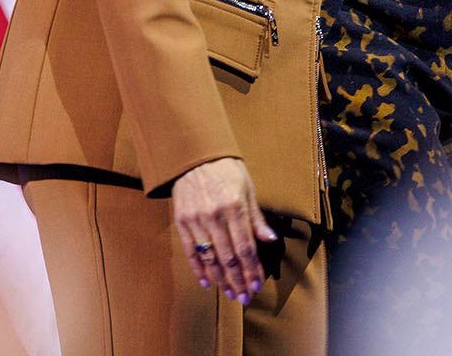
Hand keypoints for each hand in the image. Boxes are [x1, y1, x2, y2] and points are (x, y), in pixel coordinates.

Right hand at [171, 157, 276, 302]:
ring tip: (230, 293)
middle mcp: (214, 215)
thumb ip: (256, 217)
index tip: (257, 284)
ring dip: (221, 279)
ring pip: (209, 258)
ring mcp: (196, 219)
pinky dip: (199, 269)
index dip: (252, 269)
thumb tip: (270, 240)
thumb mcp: (247, 187)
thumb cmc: (226, 169)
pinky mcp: (182, 221)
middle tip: (245, 297)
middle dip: (238, 280)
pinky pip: (190, 251)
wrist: (194, 154)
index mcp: (234, 206)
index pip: (245, 247)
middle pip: (228, 257)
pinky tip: (208, 282)